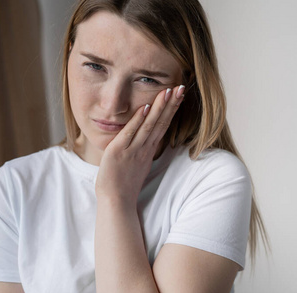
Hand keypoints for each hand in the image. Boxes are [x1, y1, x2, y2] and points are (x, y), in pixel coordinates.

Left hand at [95, 85, 184, 206]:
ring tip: (167, 91)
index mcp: (149, 148)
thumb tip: (146, 137)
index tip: (179, 95)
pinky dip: (139, 120)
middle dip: (171, 104)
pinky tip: (145, 107)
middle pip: (161, 122)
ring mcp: (133, 149)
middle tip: (181, 87)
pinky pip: (131, 133)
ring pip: (149, 125)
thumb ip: (142, 148)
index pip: (164, 124)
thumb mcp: (137, 162)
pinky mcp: (119, 151)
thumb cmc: (125, 182)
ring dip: (159, 108)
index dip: (171, 109)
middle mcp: (144, 147)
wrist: (116, 200)